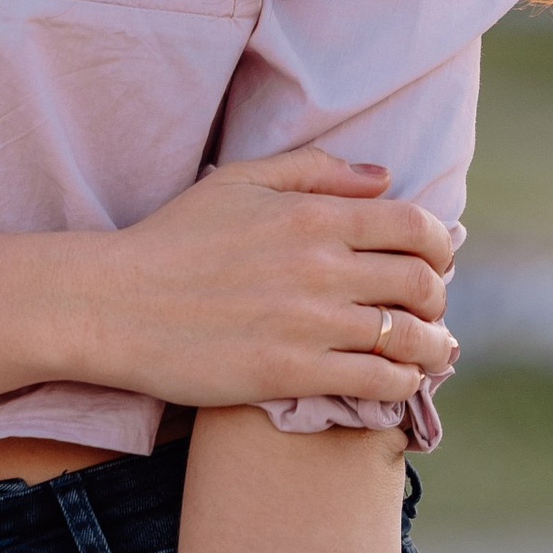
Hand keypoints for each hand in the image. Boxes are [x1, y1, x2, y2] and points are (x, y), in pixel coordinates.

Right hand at [94, 151, 455, 408]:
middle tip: (430, 309)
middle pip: (421, 282)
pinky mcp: (290, 373)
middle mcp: (319, 266)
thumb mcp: (238, 181)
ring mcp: (307, 323)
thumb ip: (314, 169)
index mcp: (311, 215)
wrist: (113, 303)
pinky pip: (376, 381)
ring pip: (408, 336)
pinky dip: (402, 383)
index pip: (414, 225)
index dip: (439, 245)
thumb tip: (382, 177)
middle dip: (438, 297)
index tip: (435, 260)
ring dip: (434, 346)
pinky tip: (397, 381)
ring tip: (432, 351)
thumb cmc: (172, 239)